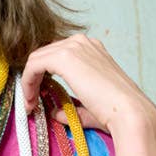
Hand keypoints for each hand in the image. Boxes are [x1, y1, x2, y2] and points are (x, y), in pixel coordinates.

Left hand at [19, 33, 155, 134]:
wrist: (129, 111)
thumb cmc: (114, 112)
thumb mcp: (89, 107)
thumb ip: (71, 107)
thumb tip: (56, 113)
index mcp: (90, 49)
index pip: (56, 56)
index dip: (43, 76)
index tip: (38, 99)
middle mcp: (82, 43)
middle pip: (44, 55)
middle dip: (33, 79)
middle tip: (30, 103)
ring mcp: (74, 46)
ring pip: (37, 59)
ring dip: (29, 82)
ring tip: (29, 104)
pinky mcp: (64, 57)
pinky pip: (34, 65)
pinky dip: (27, 82)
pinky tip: (30, 99)